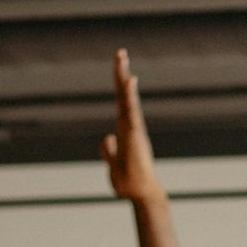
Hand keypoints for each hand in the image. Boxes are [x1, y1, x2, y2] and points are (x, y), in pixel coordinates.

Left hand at [102, 47, 162, 204]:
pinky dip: (131, 95)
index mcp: (124, 130)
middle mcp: (130, 126)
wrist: (140, 194)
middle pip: (124, 95)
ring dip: (124, 77)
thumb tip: (106, 140)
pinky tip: (130, 80)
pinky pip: (132, 111)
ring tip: (121, 57)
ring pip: (127, 98)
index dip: (120, 85)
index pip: (121, 103)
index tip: (120, 67)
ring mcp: (133, 129)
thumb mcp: (113, 164)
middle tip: (120, 52)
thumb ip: (108, 151)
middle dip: (121, 73)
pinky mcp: (135, 135)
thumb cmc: (129, 182)